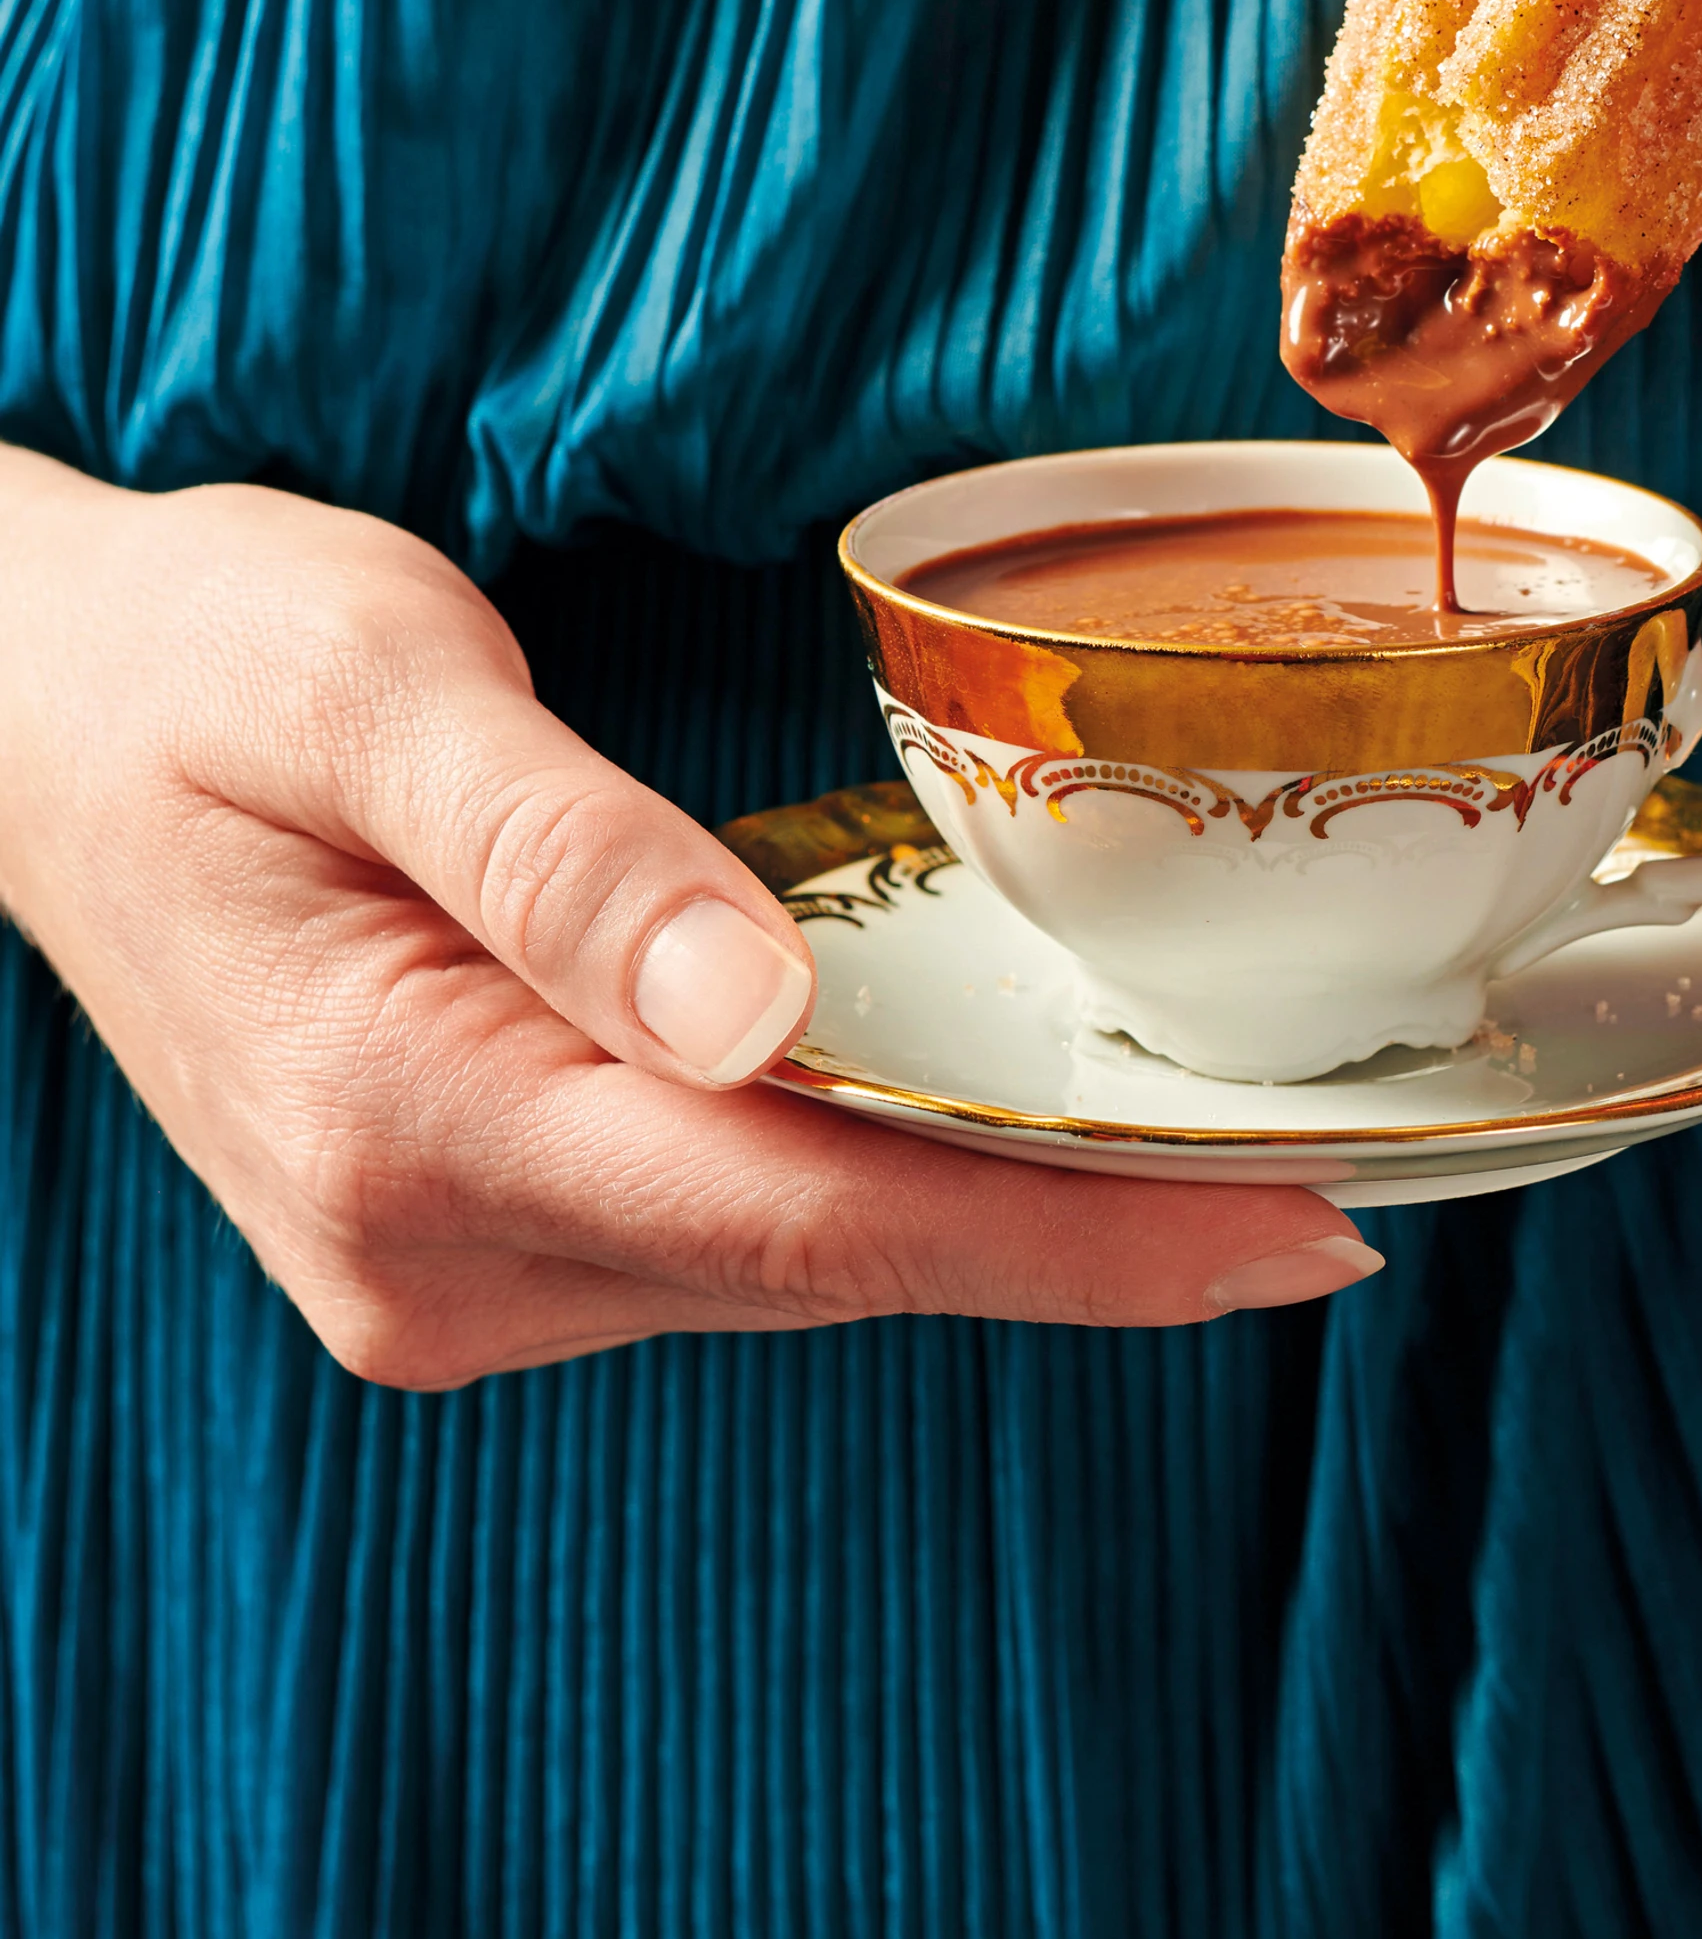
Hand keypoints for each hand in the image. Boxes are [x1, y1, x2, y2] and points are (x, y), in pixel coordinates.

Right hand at [0, 448, 1375, 1383]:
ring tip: (1215, 1162)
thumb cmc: (201, 665)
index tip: (1292, 1230)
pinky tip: (998, 1130)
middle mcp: (434, 1257)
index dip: (1070, 1239)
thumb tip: (755, 1013)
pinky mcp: (478, 1238)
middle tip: (1334, 1187)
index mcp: (407, 1128)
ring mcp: (450, 1272)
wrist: (29, 719)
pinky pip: (729, 1229)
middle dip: (1082, 1236)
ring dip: (991, 1214)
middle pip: (825, 1259)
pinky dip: (878, 1184)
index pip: (810, 1217)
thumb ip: (556, 849)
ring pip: (787, 1258)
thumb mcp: (362, 683)